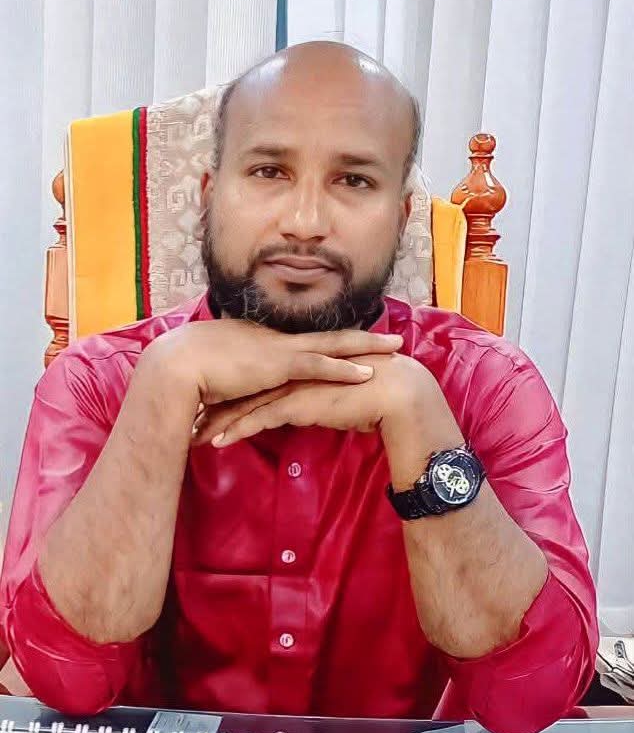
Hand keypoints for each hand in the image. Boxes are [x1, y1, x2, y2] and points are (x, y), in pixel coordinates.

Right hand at [147, 318, 403, 405]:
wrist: (176, 366)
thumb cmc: (189, 374)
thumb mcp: (219, 378)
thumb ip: (235, 385)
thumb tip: (236, 397)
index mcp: (264, 343)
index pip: (307, 342)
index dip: (334, 343)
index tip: (358, 341)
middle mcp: (276, 341)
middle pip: (330, 336)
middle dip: (364, 336)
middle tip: (393, 336)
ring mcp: (279, 350)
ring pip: (334, 344)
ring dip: (367, 346)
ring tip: (396, 347)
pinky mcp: (278, 365)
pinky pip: (319, 365)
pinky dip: (344, 368)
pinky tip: (368, 372)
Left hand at [192, 353, 433, 446]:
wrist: (394, 393)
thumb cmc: (372, 398)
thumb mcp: (337, 398)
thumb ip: (319, 401)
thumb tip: (312, 410)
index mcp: (298, 368)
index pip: (257, 381)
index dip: (232, 395)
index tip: (210, 407)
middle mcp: (289, 373)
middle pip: (242, 390)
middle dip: (214, 407)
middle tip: (191, 421)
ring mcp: (292, 386)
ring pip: (244, 404)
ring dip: (217, 422)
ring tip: (194, 437)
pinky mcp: (297, 402)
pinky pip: (258, 418)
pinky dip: (236, 430)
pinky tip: (218, 443)